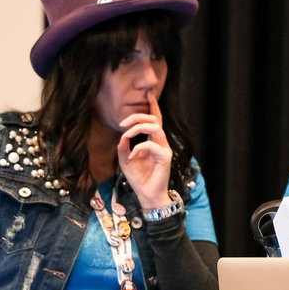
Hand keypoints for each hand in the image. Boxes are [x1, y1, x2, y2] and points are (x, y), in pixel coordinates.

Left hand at [118, 90, 174, 207]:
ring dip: (138, 127)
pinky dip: (138, 147)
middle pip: (153, 120)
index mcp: (153, 142)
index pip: (155, 120)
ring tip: (127, 135)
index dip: (153, 106)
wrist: (147, 195)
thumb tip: (123, 136)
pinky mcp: (165, 157)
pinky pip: (151, 145)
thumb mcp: (125, 160)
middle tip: (123, 123)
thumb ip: (123, 147)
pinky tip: (131, 157)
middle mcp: (160, 143)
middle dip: (137, 116)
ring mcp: (164, 149)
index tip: (149, 93)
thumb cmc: (139, 179)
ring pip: (155, 127)